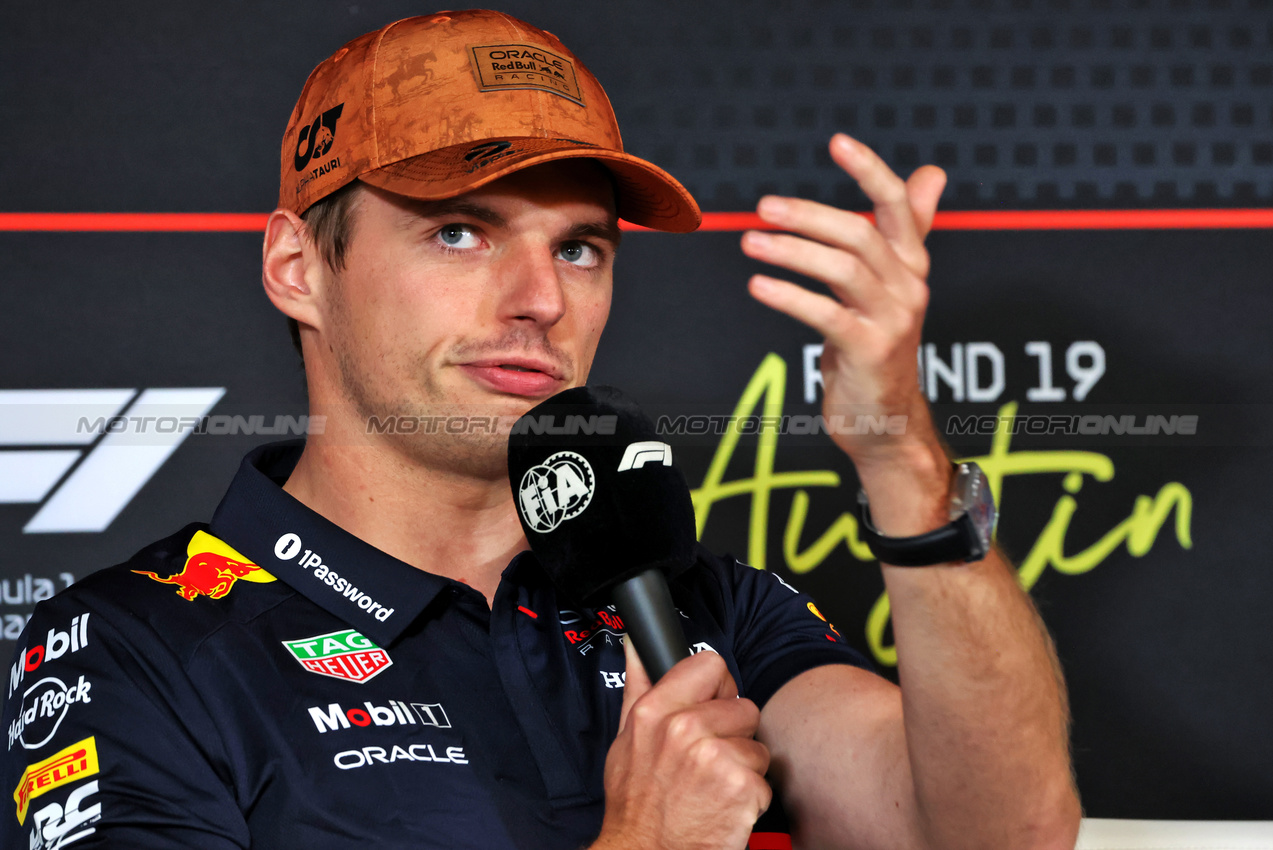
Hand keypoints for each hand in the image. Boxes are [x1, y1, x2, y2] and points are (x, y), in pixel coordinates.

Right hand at [591, 639, 770, 849]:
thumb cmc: (637, 805)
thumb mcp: (625, 741)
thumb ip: (638, 687)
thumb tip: (637, 647)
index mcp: (655, 711)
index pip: (710, 665)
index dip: (717, 688)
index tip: (712, 708)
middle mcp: (684, 728)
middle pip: (743, 707)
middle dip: (734, 735)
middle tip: (708, 762)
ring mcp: (714, 757)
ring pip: (757, 746)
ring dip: (743, 769)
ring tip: (713, 787)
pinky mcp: (740, 787)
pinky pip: (764, 781)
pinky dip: (749, 799)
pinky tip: (723, 807)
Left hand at [741, 133, 951, 532]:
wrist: (886, 421)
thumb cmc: (877, 347)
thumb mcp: (892, 286)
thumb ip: (906, 230)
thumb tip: (932, 174)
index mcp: (911, 265)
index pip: (898, 205)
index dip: (870, 170)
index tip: (838, 142)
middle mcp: (909, 287)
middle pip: (860, 233)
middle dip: (809, 214)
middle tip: (764, 207)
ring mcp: (893, 321)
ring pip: (843, 268)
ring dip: (791, 251)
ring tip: (750, 242)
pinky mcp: (869, 352)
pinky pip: (825, 314)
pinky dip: (788, 295)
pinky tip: (759, 286)